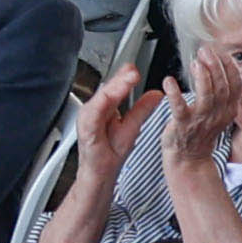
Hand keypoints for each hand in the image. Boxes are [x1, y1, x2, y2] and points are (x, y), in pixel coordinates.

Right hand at [69, 56, 154, 194]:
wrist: (100, 174)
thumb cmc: (110, 153)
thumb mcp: (133, 127)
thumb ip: (142, 110)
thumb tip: (156, 95)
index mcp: (105, 109)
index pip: (115, 88)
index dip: (125, 77)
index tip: (135, 68)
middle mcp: (95, 111)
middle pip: (107, 90)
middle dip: (120, 79)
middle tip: (133, 70)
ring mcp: (88, 120)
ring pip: (99, 99)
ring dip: (112, 88)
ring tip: (126, 79)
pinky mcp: (85, 130)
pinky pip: (92, 115)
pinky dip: (100, 105)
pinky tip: (109, 96)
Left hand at [163, 42, 240, 175]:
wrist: (190, 158)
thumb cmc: (200, 131)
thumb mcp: (219, 112)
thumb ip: (221, 92)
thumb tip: (219, 66)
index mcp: (228, 109)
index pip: (235, 84)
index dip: (228, 67)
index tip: (218, 52)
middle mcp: (218, 114)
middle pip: (222, 87)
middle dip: (215, 66)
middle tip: (205, 52)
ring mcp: (201, 120)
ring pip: (207, 95)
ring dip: (202, 77)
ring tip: (195, 63)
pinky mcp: (183, 125)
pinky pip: (180, 108)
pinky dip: (174, 94)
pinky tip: (169, 81)